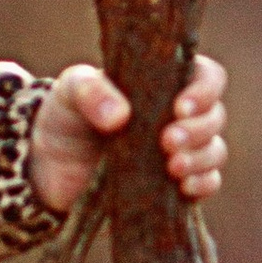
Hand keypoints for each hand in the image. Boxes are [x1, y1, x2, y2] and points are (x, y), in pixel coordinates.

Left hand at [31, 54, 226, 216]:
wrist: (47, 167)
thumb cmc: (65, 117)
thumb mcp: (69, 93)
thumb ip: (90, 91)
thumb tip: (120, 115)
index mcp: (164, 83)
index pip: (207, 76)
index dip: (203, 91)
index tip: (179, 108)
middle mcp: (178, 116)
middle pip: (215, 117)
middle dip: (198, 130)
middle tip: (166, 141)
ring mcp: (180, 151)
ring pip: (215, 151)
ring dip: (201, 158)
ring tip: (172, 166)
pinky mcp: (174, 185)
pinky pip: (208, 183)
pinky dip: (203, 184)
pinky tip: (184, 187)